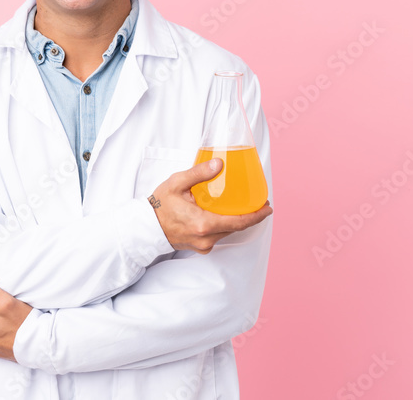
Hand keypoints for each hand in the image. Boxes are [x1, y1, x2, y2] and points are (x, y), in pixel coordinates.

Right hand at [149, 158, 272, 253]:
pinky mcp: (200, 247)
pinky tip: (224, 214)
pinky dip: (224, 225)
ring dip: (237, 220)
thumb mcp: (177, 183)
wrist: (144, 227)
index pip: (239, 222)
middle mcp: (206, 238)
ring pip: (227, 232)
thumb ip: (199, 173)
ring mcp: (203, 245)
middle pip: (236, 227)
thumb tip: (219, 164)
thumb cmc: (158, 205)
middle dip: (249, 216)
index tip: (268, 208)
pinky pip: (218, 236)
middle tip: (258, 203)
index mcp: (203, 224)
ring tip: (242, 206)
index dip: (257, 215)